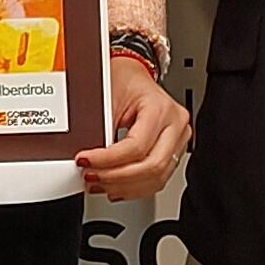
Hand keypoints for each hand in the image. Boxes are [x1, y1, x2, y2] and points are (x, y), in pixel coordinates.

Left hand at [78, 53, 191, 199]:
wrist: (134, 76)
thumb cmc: (124, 80)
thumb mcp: (108, 96)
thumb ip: (100, 128)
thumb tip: (88, 159)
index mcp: (161, 108)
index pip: (136, 146)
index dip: (108, 160)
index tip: (85, 161)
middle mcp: (176, 125)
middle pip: (152, 166)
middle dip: (117, 178)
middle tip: (91, 176)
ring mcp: (178, 140)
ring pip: (157, 178)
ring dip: (124, 187)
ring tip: (99, 183)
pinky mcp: (174, 151)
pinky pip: (158, 178)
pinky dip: (134, 187)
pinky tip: (115, 187)